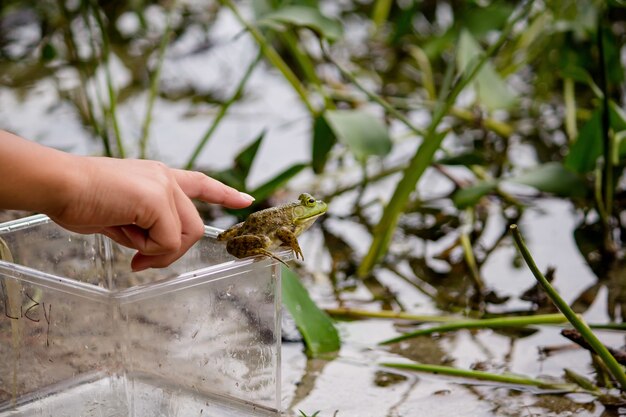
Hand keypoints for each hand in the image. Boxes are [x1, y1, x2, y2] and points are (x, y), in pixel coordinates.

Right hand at [50, 156, 253, 270]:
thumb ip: (144, 227)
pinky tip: (123, 236)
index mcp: (159, 177)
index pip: (200, 182)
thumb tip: (150, 255)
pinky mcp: (158, 199)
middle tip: (140, 260)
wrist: (59, 185)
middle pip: (195, 227)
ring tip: (127, 243)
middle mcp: (166, 178)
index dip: (224, 194)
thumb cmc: (80, 199)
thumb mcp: (121, 215)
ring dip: (157, 251)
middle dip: (171, 251)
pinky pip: (168, 241)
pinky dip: (148, 249)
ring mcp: (164, 187)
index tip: (246, 200)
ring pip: (186, 236)